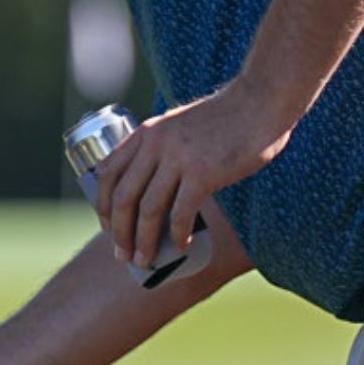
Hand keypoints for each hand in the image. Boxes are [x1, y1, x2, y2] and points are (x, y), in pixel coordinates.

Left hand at [96, 83, 290, 270]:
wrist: (259, 103)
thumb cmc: (224, 119)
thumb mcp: (178, 125)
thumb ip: (162, 148)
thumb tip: (153, 186)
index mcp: (145, 134)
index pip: (108, 174)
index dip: (104, 206)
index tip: (109, 228)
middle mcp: (155, 145)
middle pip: (124, 198)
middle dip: (120, 233)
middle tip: (123, 256)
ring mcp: (178, 158)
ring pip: (148, 210)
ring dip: (144, 242)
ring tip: (146, 261)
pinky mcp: (203, 173)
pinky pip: (181, 213)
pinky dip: (177, 235)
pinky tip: (181, 247)